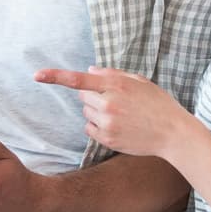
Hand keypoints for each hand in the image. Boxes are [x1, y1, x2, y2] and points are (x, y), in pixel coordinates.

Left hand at [35, 67, 194, 157]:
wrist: (173, 133)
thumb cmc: (158, 104)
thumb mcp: (140, 81)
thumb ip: (113, 74)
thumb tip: (89, 72)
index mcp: (117, 85)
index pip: (79, 80)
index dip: (55, 76)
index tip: (37, 75)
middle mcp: (108, 103)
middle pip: (83, 96)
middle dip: (94, 96)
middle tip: (116, 100)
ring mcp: (107, 122)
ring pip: (86, 112)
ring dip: (97, 111)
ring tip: (122, 114)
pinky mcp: (107, 138)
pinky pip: (90, 128)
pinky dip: (99, 126)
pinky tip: (119, 126)